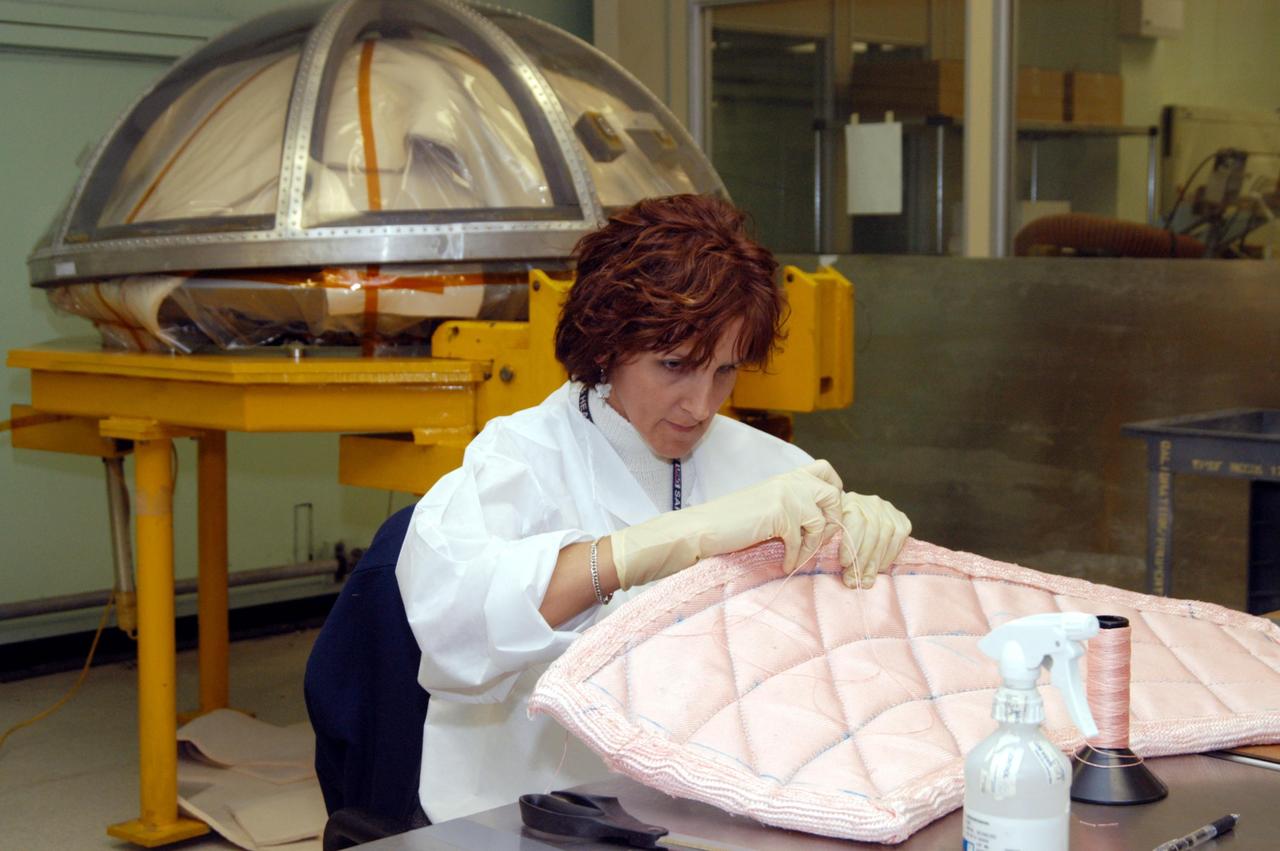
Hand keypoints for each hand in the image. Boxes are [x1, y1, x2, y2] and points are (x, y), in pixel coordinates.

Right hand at [611, 460, 845, 588]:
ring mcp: (785, 496)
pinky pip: (801, 540)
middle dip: (831, 521)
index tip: (826, 515)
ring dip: (813, 545)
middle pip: (833, 495)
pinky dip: (795, 557)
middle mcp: (789, 481)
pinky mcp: (779, 514)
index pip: (826, 471)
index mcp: (786, 477)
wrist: (702, 528)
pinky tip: (785, 564)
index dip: (834, 491)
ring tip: (798, 557)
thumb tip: (821, 522)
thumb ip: (791, 505)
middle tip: (817, 540)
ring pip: (821, 520)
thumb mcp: (766, 505)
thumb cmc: (730, 522)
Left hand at [838, 491, 910, 588]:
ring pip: (885, 538)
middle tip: (853, 579)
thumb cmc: (839, 525)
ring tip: (865, 579)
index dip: (851, 544)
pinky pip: (898, 540)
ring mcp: (889, 511)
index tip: (844, 563)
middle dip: (862, 560)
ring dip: (875, 563)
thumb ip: (829, 535)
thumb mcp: (829, 527)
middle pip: (872, 533)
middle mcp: (872, 503)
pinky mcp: (902, 520)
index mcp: (851, 501)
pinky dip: (889, 557)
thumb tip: (829, 549)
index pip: (856, 521)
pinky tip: (879, 567)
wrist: (858, 514)